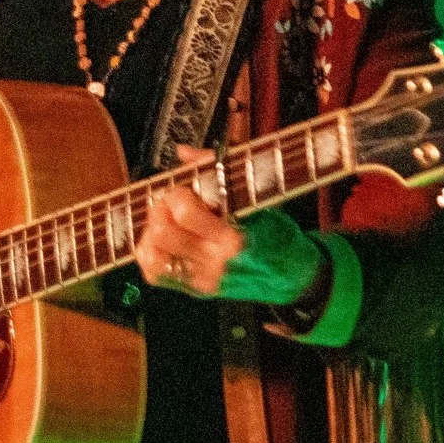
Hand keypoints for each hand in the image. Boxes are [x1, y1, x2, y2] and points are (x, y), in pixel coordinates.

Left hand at [132, 145, 322, 305]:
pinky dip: (151, 254)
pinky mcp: (195, 289)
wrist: (293, 276)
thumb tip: (184, 152)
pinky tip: (164, 242)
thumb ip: (217, 171)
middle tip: (171, 203)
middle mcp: (214, 260)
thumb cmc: (277, 234)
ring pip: (150, 254)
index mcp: (232, 236)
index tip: (184, 188)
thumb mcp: (258, 199)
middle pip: (162, 231)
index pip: (185, 212)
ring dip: (152, 232)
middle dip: (161, 209)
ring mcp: (202, 277)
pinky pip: (154, 274)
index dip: (177, 193)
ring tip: (167, 222)